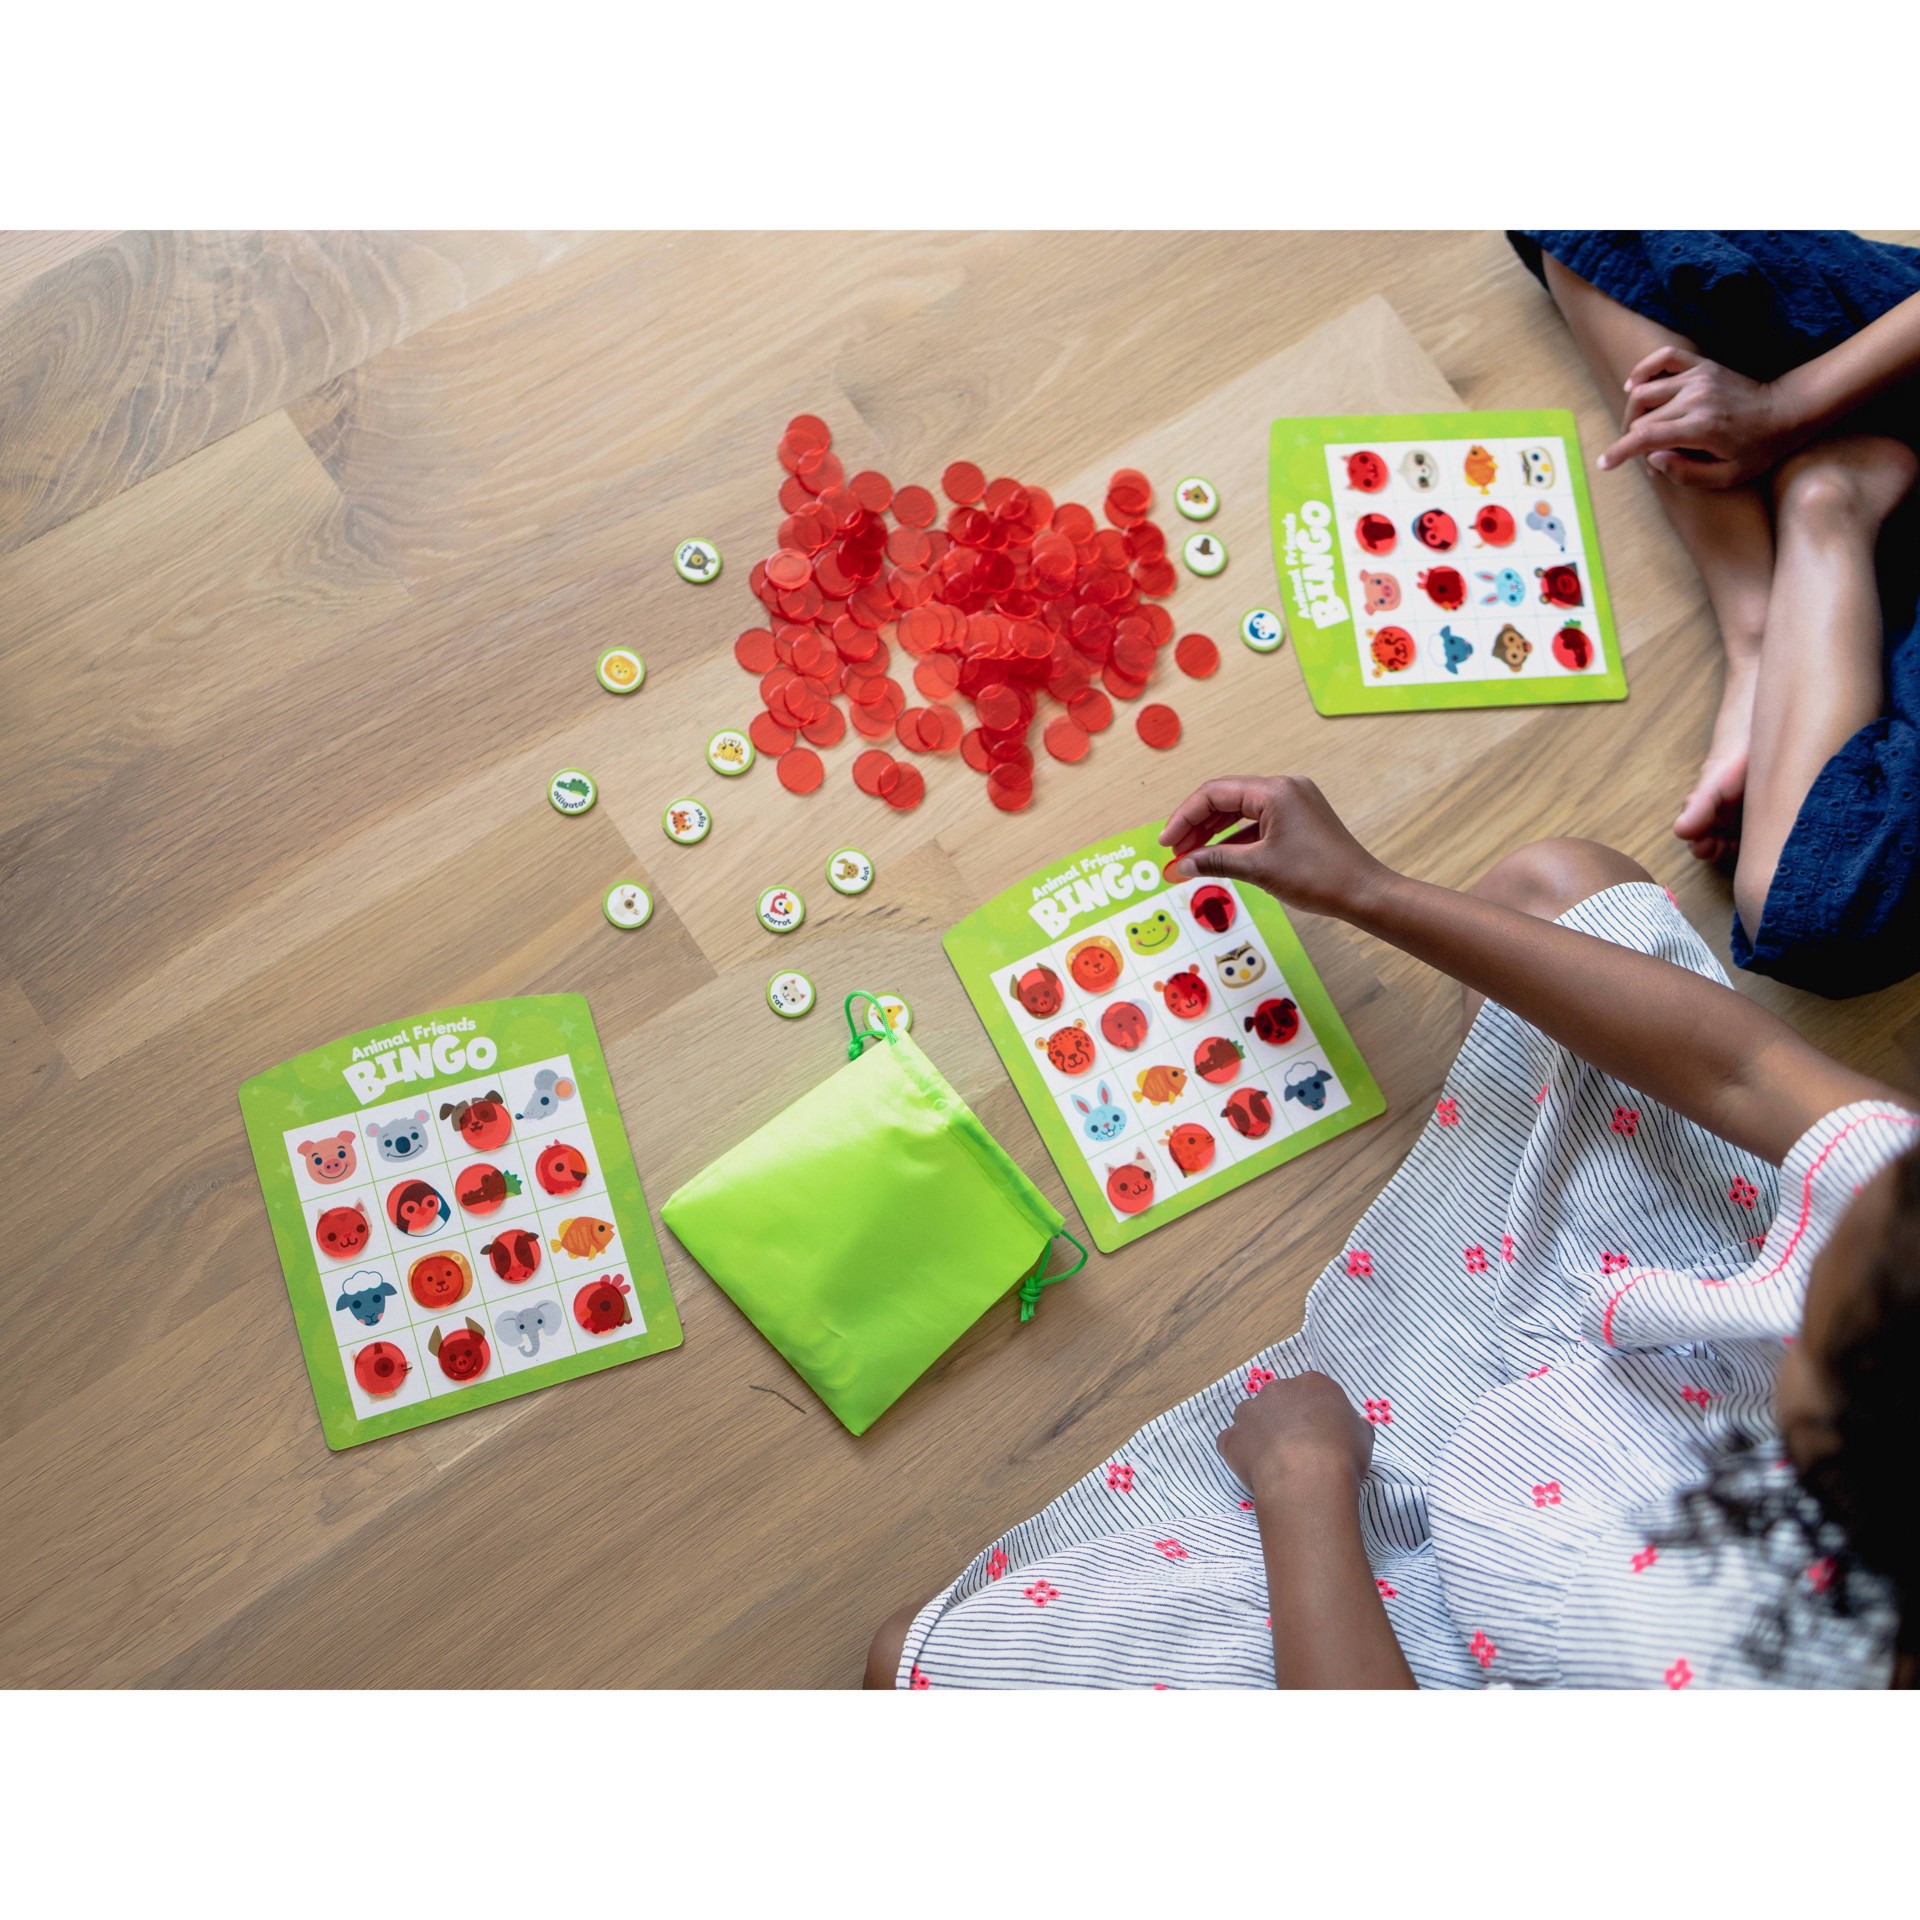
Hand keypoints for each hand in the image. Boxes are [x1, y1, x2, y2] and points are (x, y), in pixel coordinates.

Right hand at [1159, 775, 1391, 919]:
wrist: (1364, 893)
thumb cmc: (1319, 878)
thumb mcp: (1258, 869)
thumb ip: (1215, 861)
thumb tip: (1180, 865)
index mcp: (1275, 791)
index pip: (1214, 793)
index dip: (1184, 817)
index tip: (1166, 843)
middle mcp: (1285, 788)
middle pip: (1225, 799)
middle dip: (1197, 826)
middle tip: (1175, 854)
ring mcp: (1294, 802)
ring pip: (1240, 811)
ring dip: (1214, 833)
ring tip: (1191, 858)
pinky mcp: (1299, 819)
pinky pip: (1258, 823)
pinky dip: (1236, 839)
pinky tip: (1219, 857)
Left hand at [1217, 1370, 1372, 1498]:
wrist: (1308, 1478)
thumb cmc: (1343, 1455)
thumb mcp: (1364, 1437)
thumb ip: (1353, 1426)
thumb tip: (1350, 1427)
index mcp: (1312, 1384)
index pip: (1311, 1392)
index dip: (1314, 1415)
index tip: (1320, 1435)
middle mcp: (1277, 1390)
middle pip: (1278, 1401)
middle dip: (1284, 1420)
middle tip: (1297, 1449)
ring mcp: (1249, 1412)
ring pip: (1250, 1417)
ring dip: (1258, 1433)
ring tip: (1274, 1461)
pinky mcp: (1231, 1438)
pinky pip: (1231, 1443)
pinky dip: (1239, 1454)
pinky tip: (1254, 1471)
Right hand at [1598, 346, 1799, 487]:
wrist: (1785, 412)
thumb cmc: (1757, 449)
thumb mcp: (1727, 476)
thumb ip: (1686, 473)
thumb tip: (1653, 460)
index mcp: (1701, 427)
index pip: (1646, 437)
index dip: (1620, 452)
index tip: (1605, 464)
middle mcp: (1695, 398)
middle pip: (1641, 418)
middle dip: (1635, 441)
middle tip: (1647, 457)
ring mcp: (1698, 377)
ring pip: (1644, 392)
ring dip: (1633, 413)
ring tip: (1640, 429)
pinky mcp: (1702, 366)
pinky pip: (1664, 358)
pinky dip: (1643, 369)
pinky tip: (1634, 385)